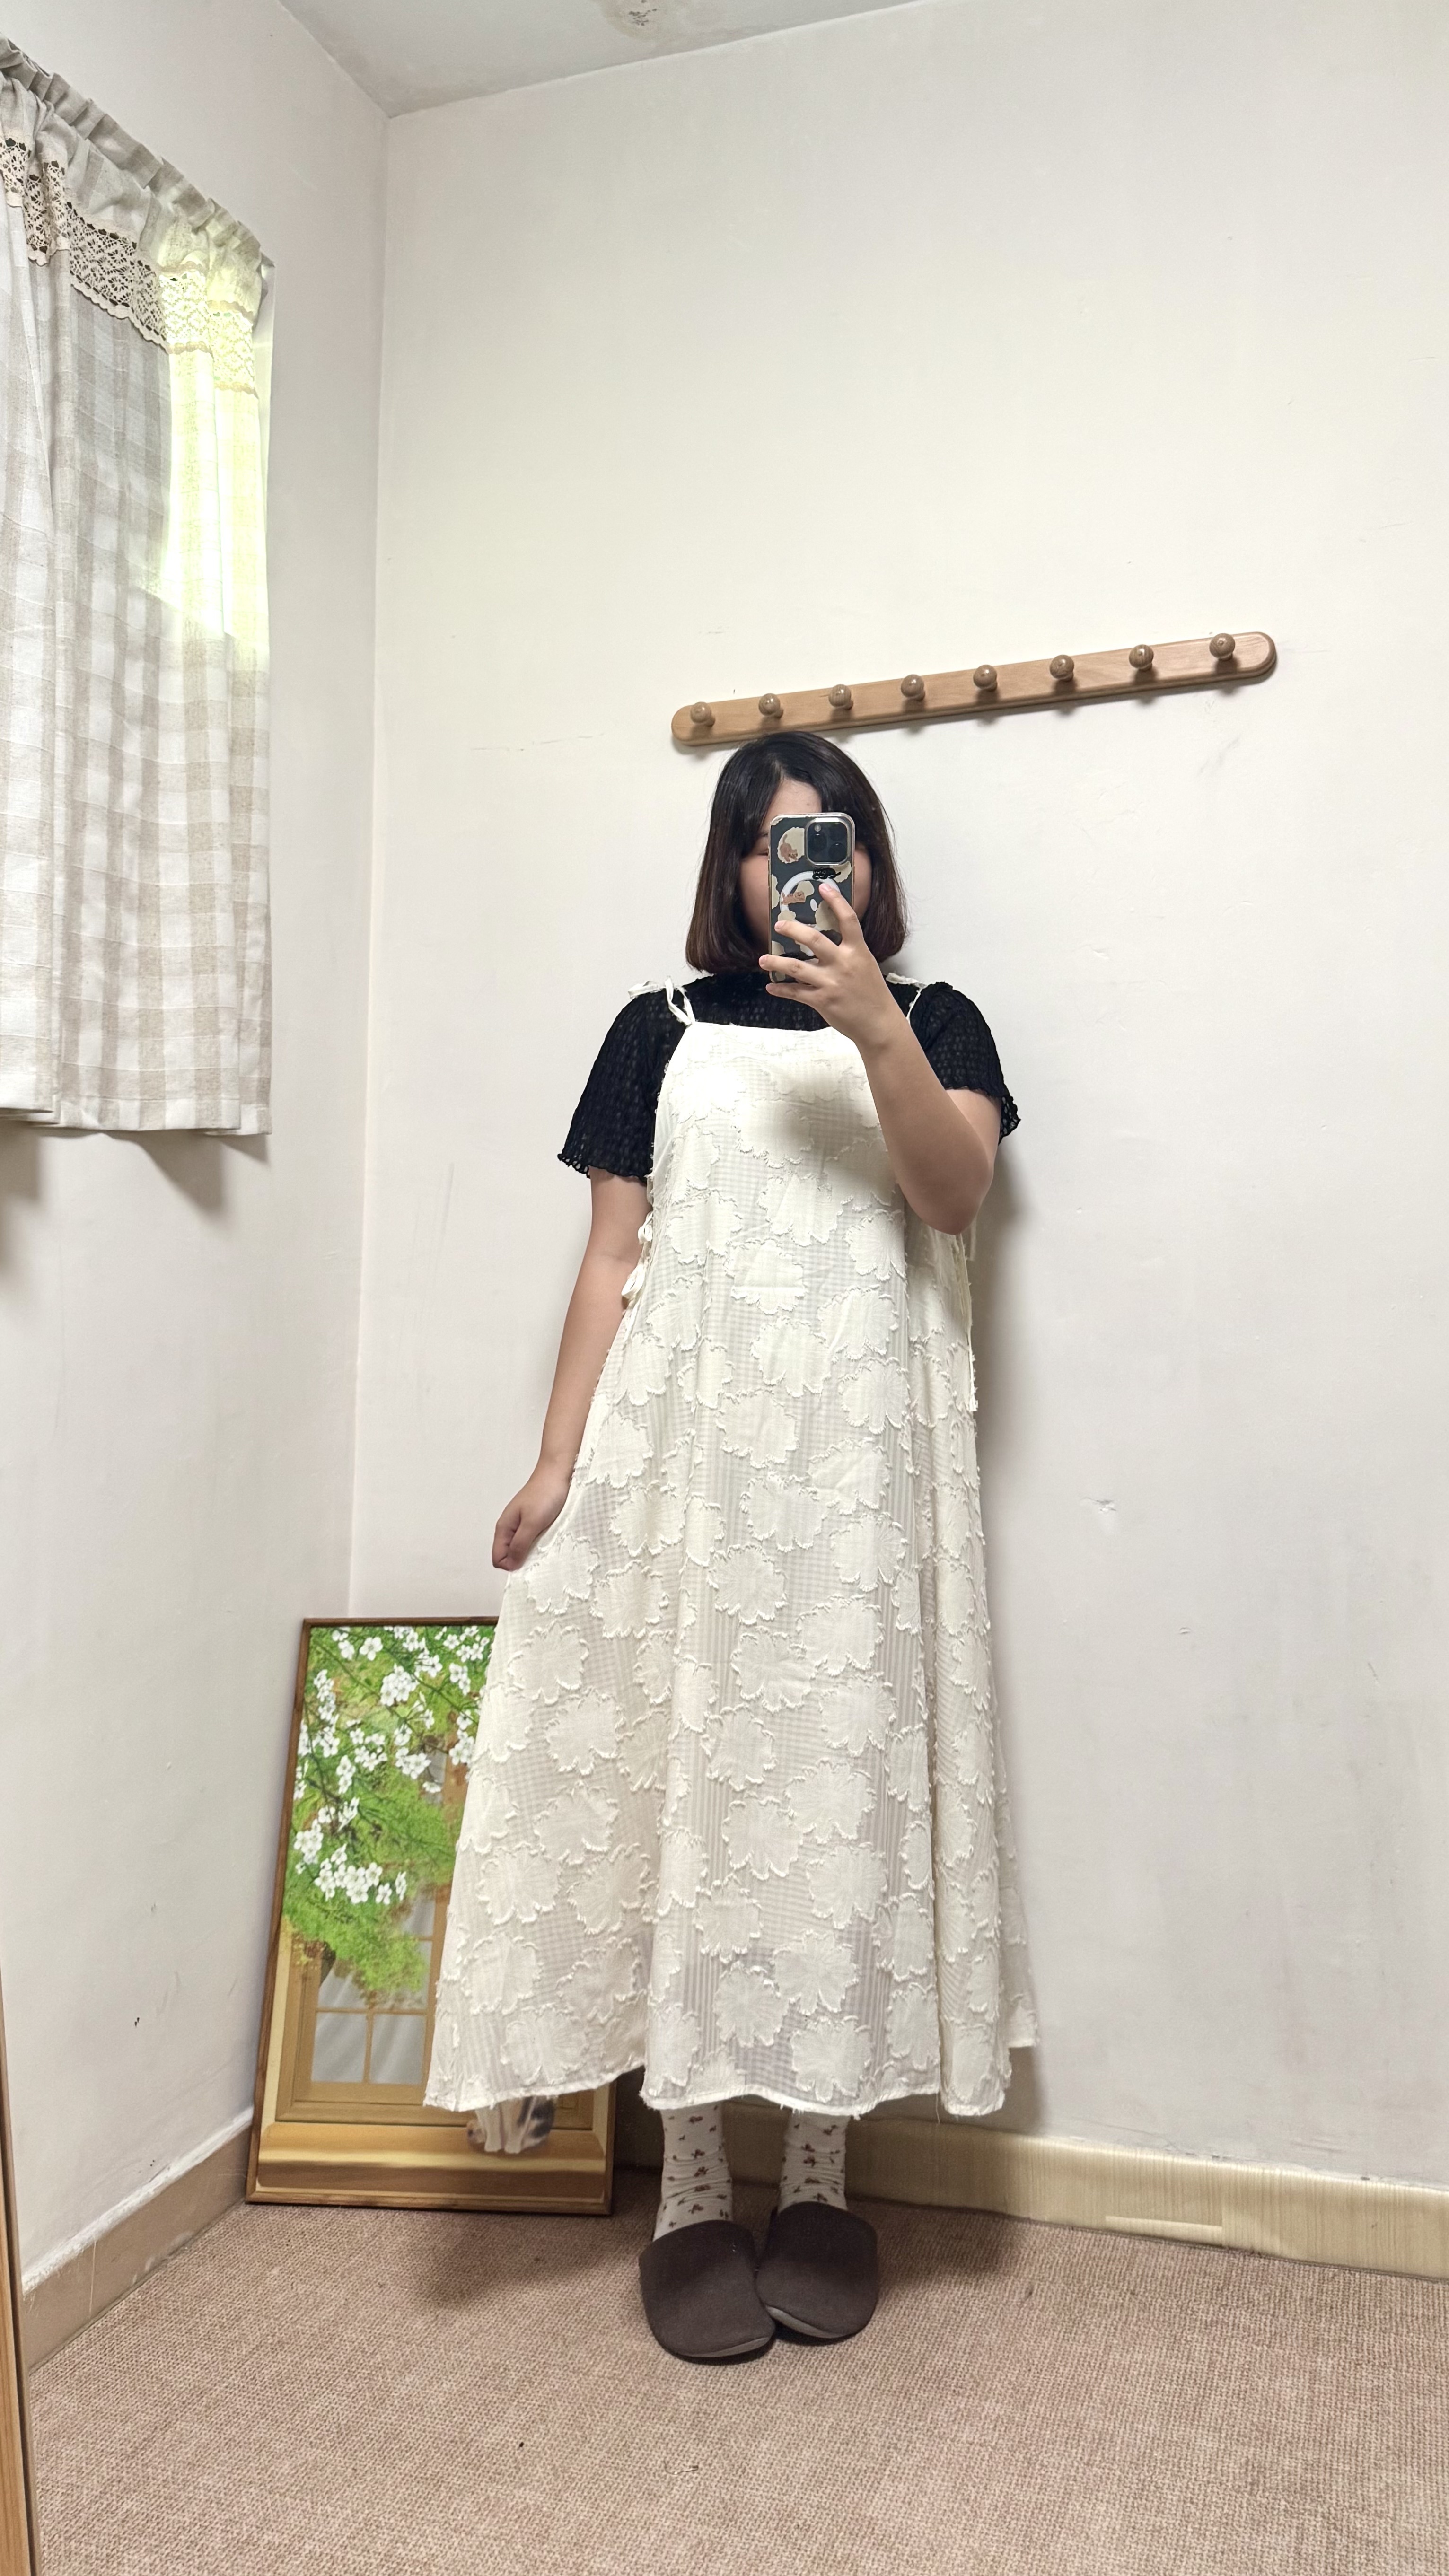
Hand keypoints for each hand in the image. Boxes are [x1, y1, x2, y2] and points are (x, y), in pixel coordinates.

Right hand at [493, 1460, 572, 1570]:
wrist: (557, 1473)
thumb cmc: (545, 1494)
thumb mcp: (532, 1523)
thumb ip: (519, 1545)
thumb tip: (511, 1566)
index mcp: (504, 1528)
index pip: (498, 1558)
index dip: (511, 1565)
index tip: (528, 1563)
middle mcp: (510, 1528)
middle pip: (509, 1555)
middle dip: (522, 1561)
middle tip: (539, 1556)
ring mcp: (522, 1525)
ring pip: (522, 1548)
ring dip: (533, 1552)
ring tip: (546, 1546)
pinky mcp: (534, 1522)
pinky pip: (533, 1540)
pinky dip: (540, 1544)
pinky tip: (550, 1540)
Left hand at [760, 881, 896, 1050]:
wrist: (878, 1024)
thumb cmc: (872, 994)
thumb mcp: (865, 966)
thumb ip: (847, 953)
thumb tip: (822, 944)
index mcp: (858, 952)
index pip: (848, 919)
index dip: (836, 901)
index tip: (823, 887)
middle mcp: (844, 964)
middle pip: (814, 939)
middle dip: (793, 929)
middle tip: (779, 924)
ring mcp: (831, 983)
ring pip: (796, 967)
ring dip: (776, 962)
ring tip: (763, 960)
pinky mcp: (822, 1001)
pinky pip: (795, 992)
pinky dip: (781, 989)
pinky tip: (772, 986)